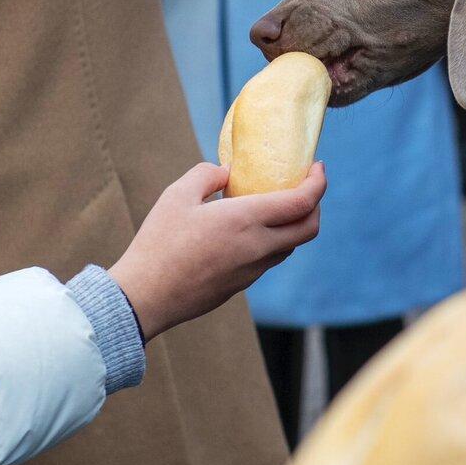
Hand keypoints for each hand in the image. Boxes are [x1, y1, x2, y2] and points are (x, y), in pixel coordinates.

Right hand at [109, 162, 325, 339]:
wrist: (146, 296)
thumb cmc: (159, 243)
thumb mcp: (177, 195)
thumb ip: (207, 175)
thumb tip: (228, 172)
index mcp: (245, 220)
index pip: (302, 203)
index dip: (318, 183)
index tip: (318, 167)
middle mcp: (258, 247)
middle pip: (309, 228)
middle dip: (315, 205)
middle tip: (304, 187)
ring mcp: (252, 270)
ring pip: (290, 246)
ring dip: (293, 225)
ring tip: (273, 206)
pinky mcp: (242, 285)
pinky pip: (269, 259)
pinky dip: (272, 240)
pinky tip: (248, 230)